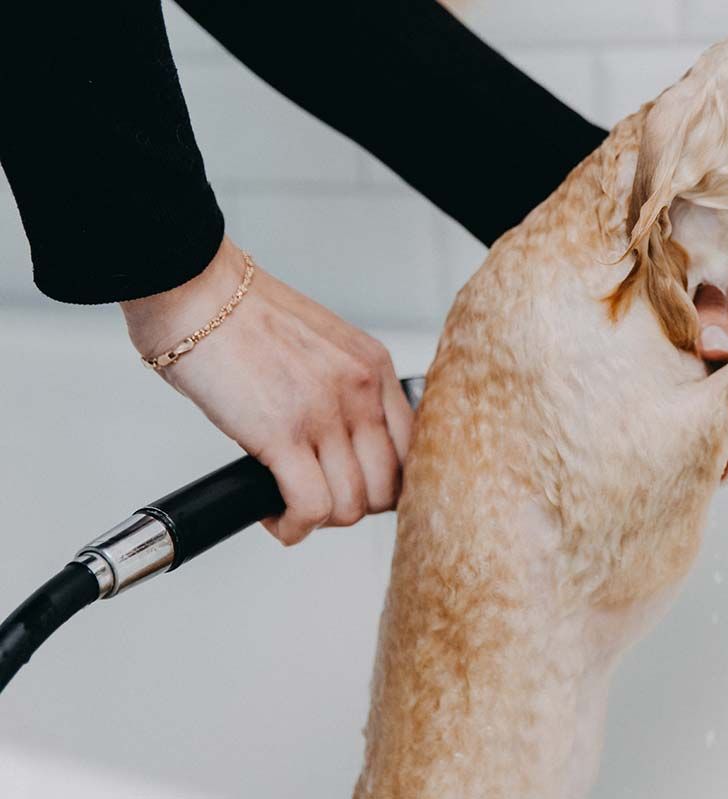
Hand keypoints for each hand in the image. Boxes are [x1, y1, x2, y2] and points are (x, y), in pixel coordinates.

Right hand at [121, 237, 414, 544]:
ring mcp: (325, 412)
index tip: (356, 489)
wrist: (194, 289)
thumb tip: (344, 443)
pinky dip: (293, 527)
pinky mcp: (282, 434)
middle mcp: (360, 390)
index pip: (413, 450)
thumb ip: (344, 387)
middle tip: (317, 501)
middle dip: (352, 507)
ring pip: (352, 506)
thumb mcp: (320, 345)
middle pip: (388, 488)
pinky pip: (310, 508)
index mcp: (373, 367)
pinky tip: (273, 516)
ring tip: (288, 507)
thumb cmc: (241, 317)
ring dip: (320, 520)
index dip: (386, 484)